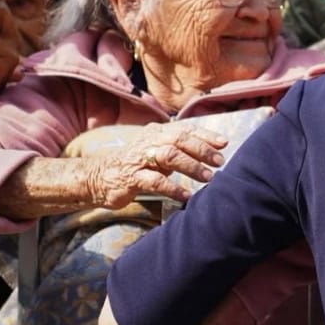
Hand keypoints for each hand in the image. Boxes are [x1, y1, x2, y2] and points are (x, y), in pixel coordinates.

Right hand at [84, 122, 228, 206]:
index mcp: (157, 132)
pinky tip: (186, 195)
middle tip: (220, 162)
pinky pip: (155, 181)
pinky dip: (173, 188)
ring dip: (191, 166)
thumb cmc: (137, 164)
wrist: (99, 177)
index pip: (185, 129)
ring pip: (168, 156)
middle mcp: (149, 141)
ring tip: (208, 178)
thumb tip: (216, 149)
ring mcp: (139, 159)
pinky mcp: (131, 178)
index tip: (225, 144)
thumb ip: (182, 148)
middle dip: (202, 150)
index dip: (206, 135)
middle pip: (179, 139)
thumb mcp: (159, 151)